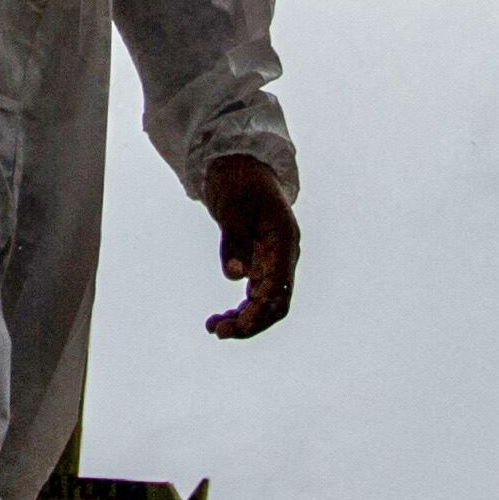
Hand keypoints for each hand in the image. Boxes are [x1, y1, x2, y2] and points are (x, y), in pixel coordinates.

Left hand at [200, 155, 296, 339]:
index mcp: (284, 242)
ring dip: (242, 320)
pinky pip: (252, 297)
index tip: (240, 325)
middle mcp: (282, 257)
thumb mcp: (234, 208)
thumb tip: (235, 276)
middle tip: (219, 331)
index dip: (263, 310)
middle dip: (251, 322)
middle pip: (275, 303)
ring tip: (213, 328)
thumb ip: (235, 241)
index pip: (280, 286)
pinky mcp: (258, 265)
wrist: (239, 168)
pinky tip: (217, 320)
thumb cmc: (239, 182)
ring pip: (263, 305)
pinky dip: (237, 311)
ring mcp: (271, 263)